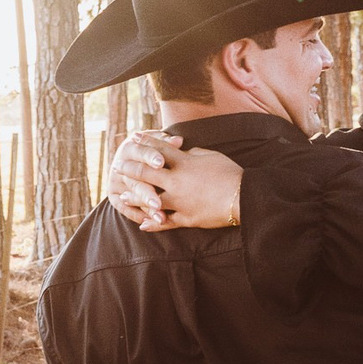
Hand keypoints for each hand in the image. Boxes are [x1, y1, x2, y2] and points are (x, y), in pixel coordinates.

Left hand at [106, 130, 243, 231]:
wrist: (244, 197)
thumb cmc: (230, 173)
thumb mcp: (211, 156)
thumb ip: (192, 153)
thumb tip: (180, 152)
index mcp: (184, 163)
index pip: (159, 150)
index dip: (145, 143)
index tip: (133, 139)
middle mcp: (177, 181)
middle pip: (146, 173)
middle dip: (130, 169)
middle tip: (119, 166)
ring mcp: (180, 201)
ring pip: (150, 200)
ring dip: (135, 198)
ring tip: (123, 197)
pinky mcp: (186, 218)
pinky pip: (166, 223)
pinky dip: (154, 224)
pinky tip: (143, 224)